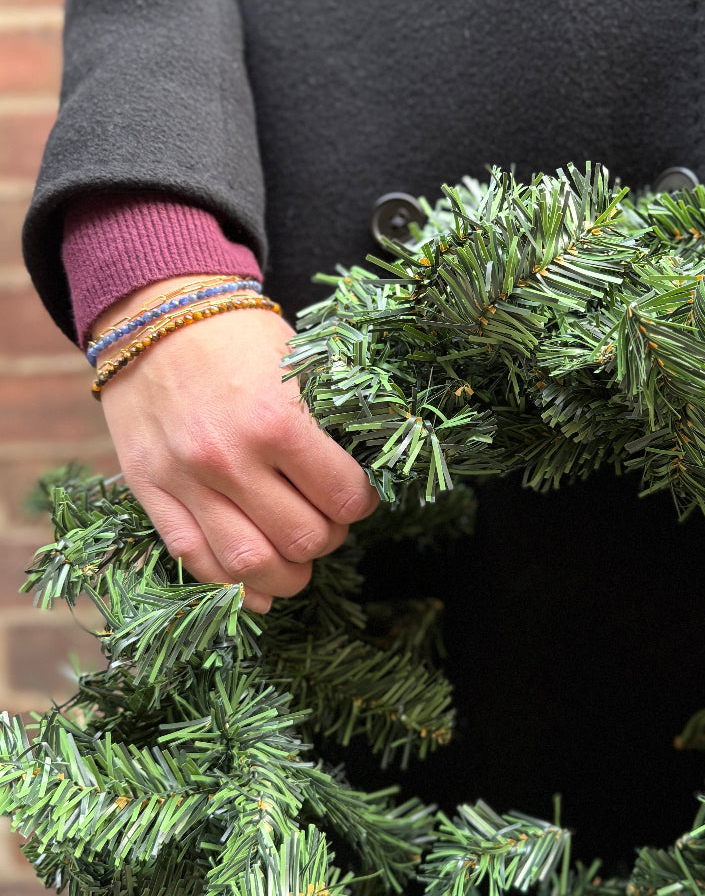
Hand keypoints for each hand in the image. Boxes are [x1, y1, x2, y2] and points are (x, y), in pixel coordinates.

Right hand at [93, 278, 378, 610]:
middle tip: (328, 520)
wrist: (156, 311)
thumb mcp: (299, 365)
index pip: (345, 498)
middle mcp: (230, 458)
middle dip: (329, 537)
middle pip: (304, 539)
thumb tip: (360, 483)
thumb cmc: (240, 337)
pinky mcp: (150, 491)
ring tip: (297, 560)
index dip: (363, 504)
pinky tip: (255, 583)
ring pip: (250, 564)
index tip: (359, 496)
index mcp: (278, 421)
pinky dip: (231, 584)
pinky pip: (194, 559)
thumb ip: (327, 425)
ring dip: (287, 574)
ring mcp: (186, 480)